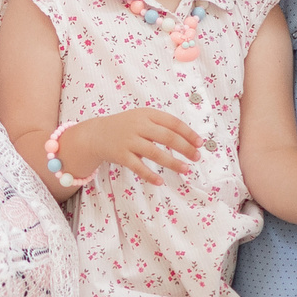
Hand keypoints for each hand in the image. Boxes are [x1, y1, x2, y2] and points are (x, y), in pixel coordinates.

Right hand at [72, 110, 198, 184]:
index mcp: (147, 114)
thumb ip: (161, 126)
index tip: (200, 143)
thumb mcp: (142, 118)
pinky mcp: (120, 155)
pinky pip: (138, 167)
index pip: (173, 123)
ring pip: (155, 152)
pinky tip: (160, 182)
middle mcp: (138, 126)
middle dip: (185, 148)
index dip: (188, 133)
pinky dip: (149, 175)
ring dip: (172, 162)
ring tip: (185, 169)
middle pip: (167, 137)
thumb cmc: (125, 127)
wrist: (96, 134)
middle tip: (196, 157)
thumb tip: (188, 140)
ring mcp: (129, 141)